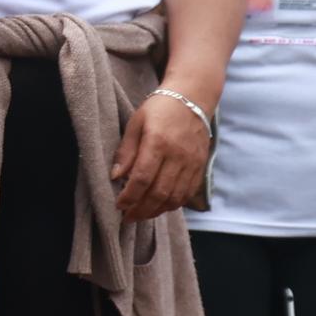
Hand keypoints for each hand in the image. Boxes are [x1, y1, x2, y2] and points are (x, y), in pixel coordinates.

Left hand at [111, 88, 212, 224]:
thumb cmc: (159, 109)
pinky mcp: (200, 166)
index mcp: (158, 142)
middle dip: (141, 210)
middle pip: (159, 193)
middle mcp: (177, 155)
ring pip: (175, 197)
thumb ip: (126, 151)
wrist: (192, 98)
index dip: (129, 196)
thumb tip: (115, 177)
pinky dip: (173, 204)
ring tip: (142, 215)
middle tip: (128, 217)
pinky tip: (160, 206)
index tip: (119, 205)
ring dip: (157, 211)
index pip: (142, 178)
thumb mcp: (135, 123)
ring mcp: (191, 162)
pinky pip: (187, 193)